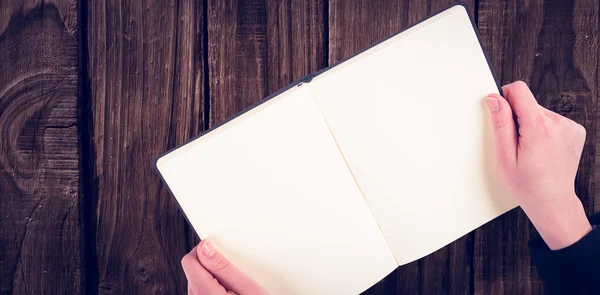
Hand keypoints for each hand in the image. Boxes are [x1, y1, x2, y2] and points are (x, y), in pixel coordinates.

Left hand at [181, 240, 268, 294]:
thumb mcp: (248, 289)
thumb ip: (224, 268)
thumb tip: (205, 248)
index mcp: (205, 294)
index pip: (190, 260)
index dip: (205, 251)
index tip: (220, 251)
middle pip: (192, 270)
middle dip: (211, 266)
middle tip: (233, 275)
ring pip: (195, 280)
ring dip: (212, 278)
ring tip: (232, 288)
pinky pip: (199, 292)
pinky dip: (211, 288)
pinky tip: (228, 294)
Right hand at [485, 81, 591, 249]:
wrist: (552, 201)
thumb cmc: (526, 184)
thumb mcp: (505, 155)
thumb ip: (500, 123)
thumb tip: (495, 99)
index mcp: (537, 126)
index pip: (518, 90)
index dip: (505, 99)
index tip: (501, 114)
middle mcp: (557, 122)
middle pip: (528, 102)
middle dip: (517, 118)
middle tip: (516, 144)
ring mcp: (569, 126)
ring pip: (539, 112)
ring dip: (531, 125)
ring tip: (530, 149)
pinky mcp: (575, 131)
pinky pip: (552, 121)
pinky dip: (544, 131)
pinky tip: (542, 149)